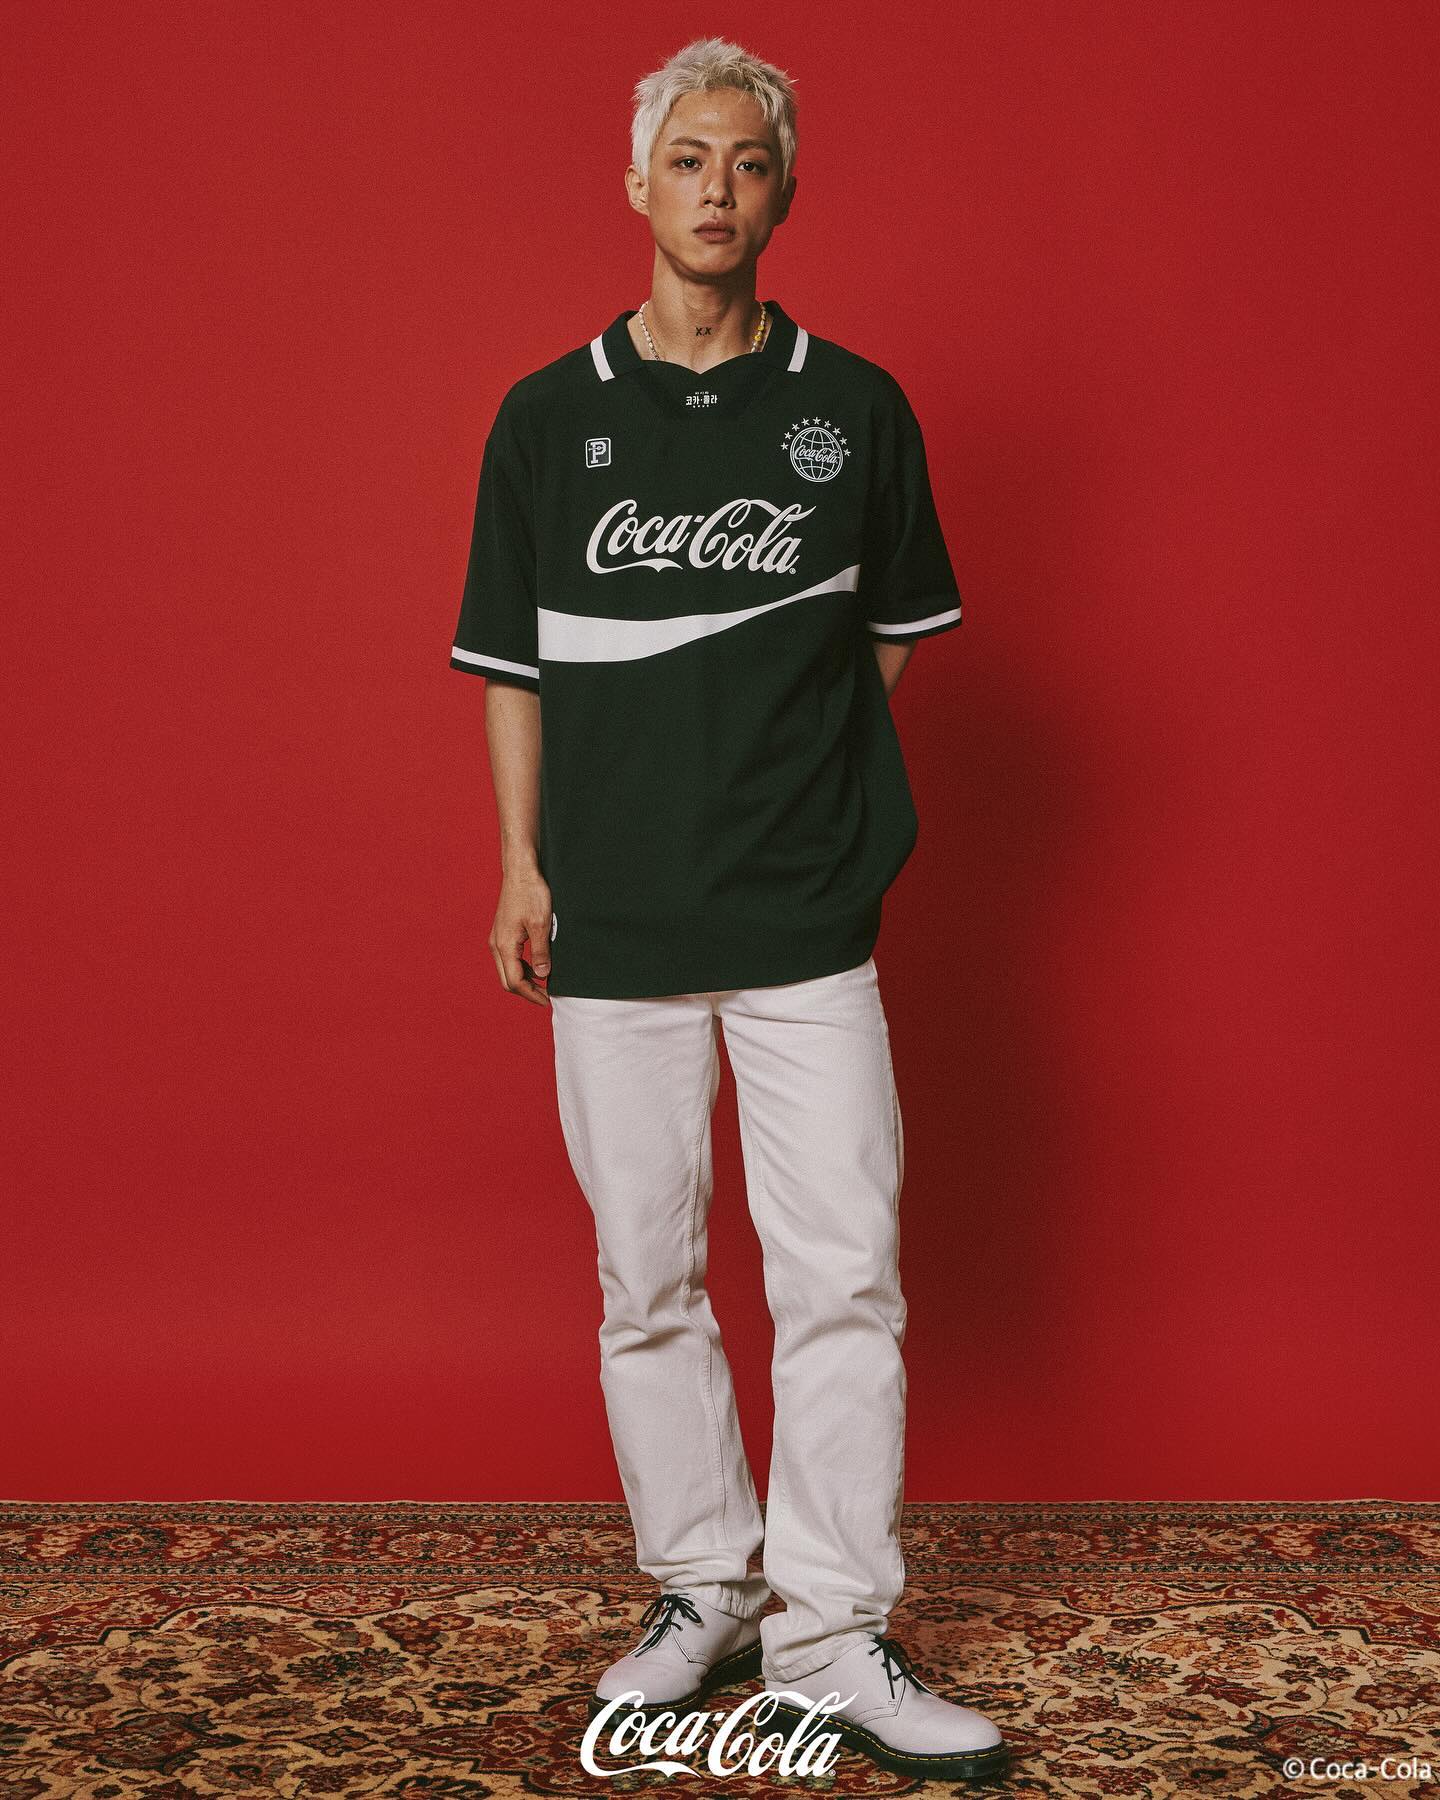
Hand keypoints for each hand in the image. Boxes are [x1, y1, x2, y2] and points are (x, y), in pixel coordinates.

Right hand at [489, 869, 553, 1006]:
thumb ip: (541, 952)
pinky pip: (510, 958)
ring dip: (525, 980)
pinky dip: (523, 968)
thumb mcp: (541, 925)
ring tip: (545, 984)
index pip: (515, 982)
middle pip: (508, 980)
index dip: (532, 995)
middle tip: (547, 997)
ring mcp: (498, 939)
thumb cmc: (531, 893)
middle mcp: (497, 945)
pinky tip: (538, 967)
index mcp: (504, 946)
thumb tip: (543, 976)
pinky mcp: (503, 933)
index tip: (548, 1001)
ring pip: (508, 970)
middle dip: (527, 992)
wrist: (521, 871)